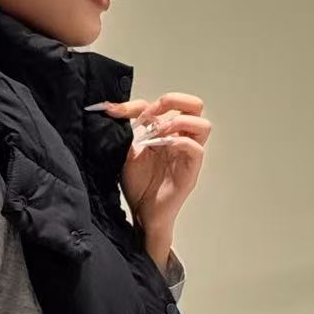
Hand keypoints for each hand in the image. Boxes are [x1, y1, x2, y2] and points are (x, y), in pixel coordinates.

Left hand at [97, 92, 212, 242]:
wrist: (141, 212)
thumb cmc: (138, 184)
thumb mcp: (127, 151)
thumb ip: (125, 130)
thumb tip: (110, 107)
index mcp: (165, 132)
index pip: (163, 104)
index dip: (138, 104)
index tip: (115, 111)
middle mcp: (180, 138)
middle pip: (194, 105)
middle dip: (173, 100)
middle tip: (151, 113)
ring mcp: (187, 154)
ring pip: (202, 124)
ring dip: (179, 122)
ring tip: (158, 132)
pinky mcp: (190, 170)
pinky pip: (196, 148)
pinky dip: (179, 142)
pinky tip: (161, 146)